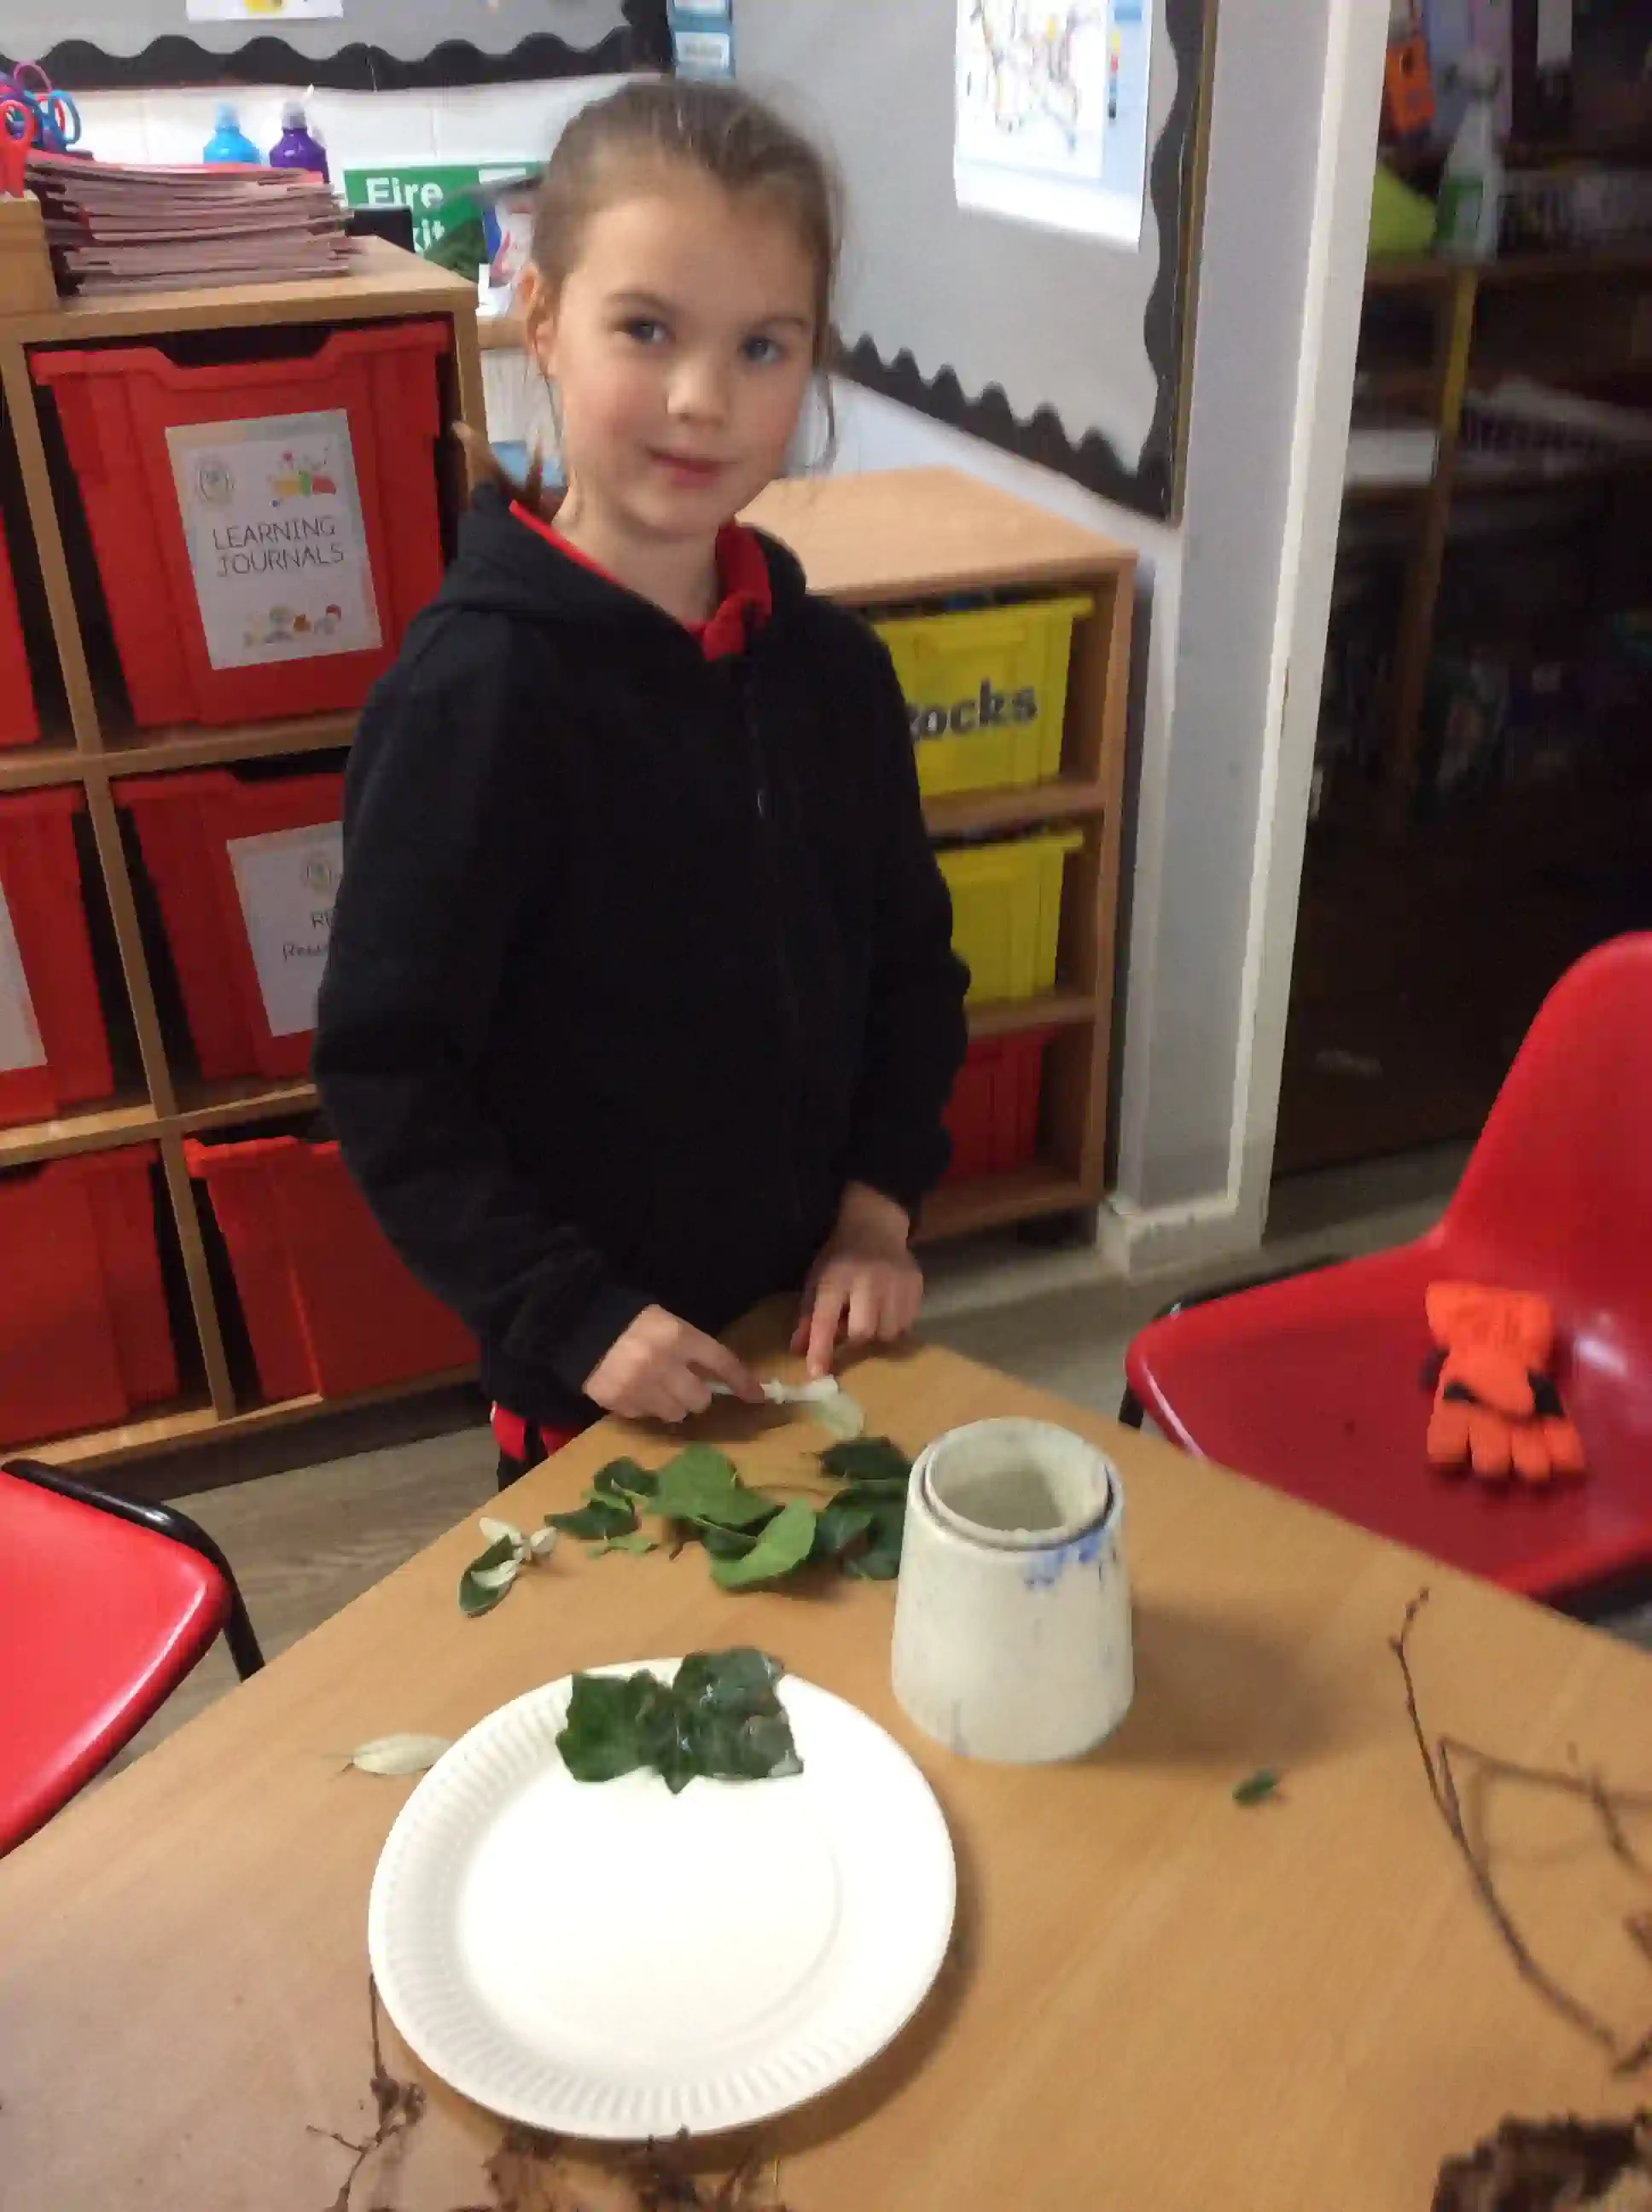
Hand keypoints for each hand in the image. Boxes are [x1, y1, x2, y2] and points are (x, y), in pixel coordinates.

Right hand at [583, 1306, 763, 1423]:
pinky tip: (631, 1388)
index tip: (757, 1397)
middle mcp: (663, 1364)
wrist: (578, 1323)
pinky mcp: (619, 1402)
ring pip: (675, 1413)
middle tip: (682, 1385)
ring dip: (671, 1404)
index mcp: (679, 1336)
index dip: (742, 1382)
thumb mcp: (667, 1322)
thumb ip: (691, 1348)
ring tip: (654, 1388)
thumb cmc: (630, 1320)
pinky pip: (645, 1416)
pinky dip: (643, 1406)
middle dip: (696, 1395)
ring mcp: (640, 1386)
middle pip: (701, 1400)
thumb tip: (717, 1378)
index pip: (722, 1363)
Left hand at [792, 1184, 922, 1378]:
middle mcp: (867, 1281)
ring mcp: (896, 1283)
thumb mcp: (817, 1280)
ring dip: (877, 1334)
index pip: (825, 1320)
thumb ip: (808, 1316)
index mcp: (836, 1279)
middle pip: (863, 1331)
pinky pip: (907, 1324)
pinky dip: (894, 1325)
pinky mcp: (915, 1286)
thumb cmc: (840, 1258)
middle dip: (855, 1339)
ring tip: (870, 1317)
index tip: (816, 1373)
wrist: (875, 1227)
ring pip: (888, 1332)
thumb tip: (798, 1350)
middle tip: (851, 1329)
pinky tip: (887, 1310)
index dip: (820, 1349)